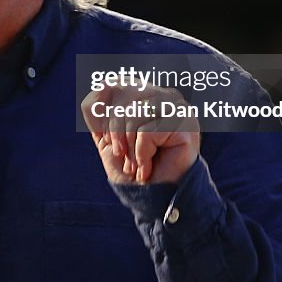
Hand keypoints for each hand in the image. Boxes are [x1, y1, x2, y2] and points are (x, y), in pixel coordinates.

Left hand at [81, 85, 199, 184]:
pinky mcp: (185, 122)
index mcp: (145, 92)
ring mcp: (176, 106)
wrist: (151, 197)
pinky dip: (142, 155)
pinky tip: (149, 166)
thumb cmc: (130, 167)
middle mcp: (162, 94)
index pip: (113, 84)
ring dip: (129, 148)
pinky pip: (147, 131)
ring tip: (137, 164)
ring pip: (133, 114)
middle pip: (121, 94)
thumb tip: (102, 84)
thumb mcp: (103, 134)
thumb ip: (96, 107)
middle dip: (114, 132)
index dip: (103, 113)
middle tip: (123, 155)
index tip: (108, 140)